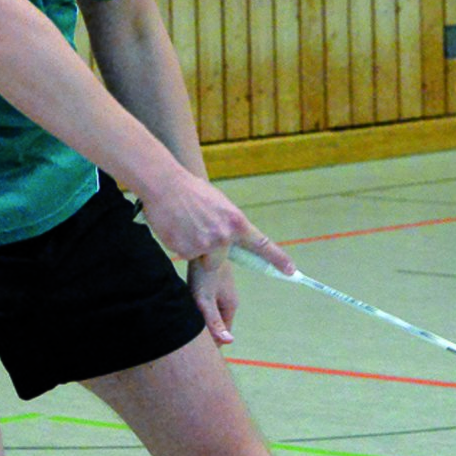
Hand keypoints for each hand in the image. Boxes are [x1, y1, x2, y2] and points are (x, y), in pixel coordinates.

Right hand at [132, 167, 292, 275]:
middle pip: (220, 258)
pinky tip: (174, 227)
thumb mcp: (217, 202)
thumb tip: (230, 237)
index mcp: (235, 221)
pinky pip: (186, 255)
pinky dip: (179, 244)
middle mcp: (224, 236)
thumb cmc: (189, 189)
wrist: (163, 184)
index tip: (291, 271)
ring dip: (193, 246)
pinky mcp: (187, 251)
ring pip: (201, 258)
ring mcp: (206, 245)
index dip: (278, 259)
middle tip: (195, 229)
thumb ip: (227, 222)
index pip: (262, 244)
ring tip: (182, 224)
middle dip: (209, 251)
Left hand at [187, 249, 239, 343]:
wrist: (202, 244)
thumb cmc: (203, 272)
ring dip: (201, 317)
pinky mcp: (214, 281)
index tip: (197, 346)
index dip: (212, 342)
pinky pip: (208, 300)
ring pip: (213, 310)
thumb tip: (229, 342)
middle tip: (188, 335)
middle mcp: (230, 298)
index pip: (225, 332)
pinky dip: (199, 305)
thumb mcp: (205, 299)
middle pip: (219, 321)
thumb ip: (214, 321)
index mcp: (231, 305)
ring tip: (186, 320)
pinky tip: (187, 304)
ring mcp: (222, 288)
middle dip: (206, 330)